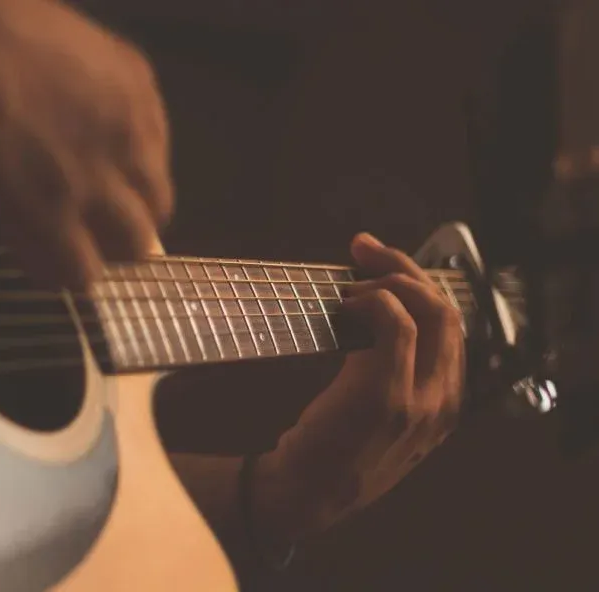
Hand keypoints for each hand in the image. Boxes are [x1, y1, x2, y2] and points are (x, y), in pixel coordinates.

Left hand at [0, 0, 172, 286]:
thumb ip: (20, 230)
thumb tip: (51, 253)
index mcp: (47, 212)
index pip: (85, 276)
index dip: (72, 270)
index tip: (64, 258)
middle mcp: (99, 175)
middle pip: (138, 243)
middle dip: (115, 244)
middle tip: (93, 226)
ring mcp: (126, 124)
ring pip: (159, 195)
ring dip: (135, 200)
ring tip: (106, 178)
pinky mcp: (137, 80)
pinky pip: (159, 136)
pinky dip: (140, 148)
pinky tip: (108, 131)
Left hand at [254, 233, 464, 542]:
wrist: (306, 495)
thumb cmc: (332, 450)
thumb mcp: (382, 418)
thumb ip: (394, 373)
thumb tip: (375, 311)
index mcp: (446, 405)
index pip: (452, 327)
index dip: (420, 285)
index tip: (382, 264)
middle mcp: (444, 402)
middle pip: (447, 310)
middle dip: (407, 268)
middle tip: (365, 250)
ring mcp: (420, 399)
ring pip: (428, 309)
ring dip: (388, 279)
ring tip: (351, 280)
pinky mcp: (385, 393)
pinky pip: (394, 322)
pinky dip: (372, 300)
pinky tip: (345, 305)